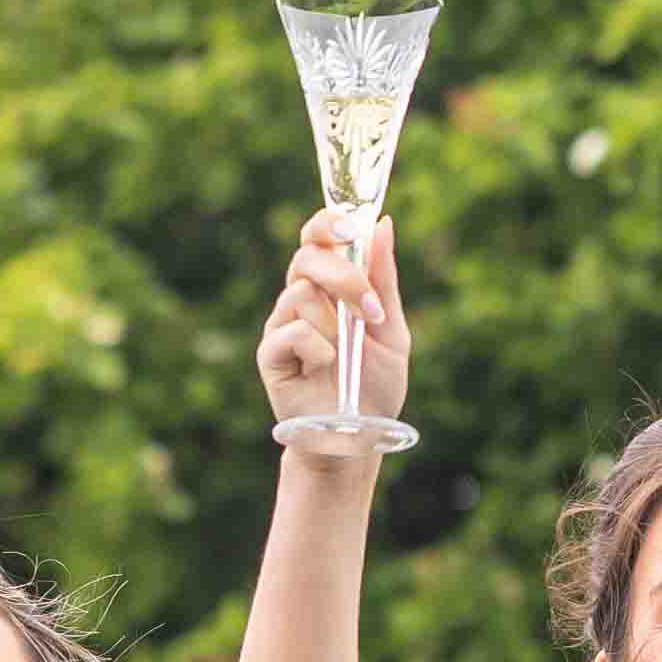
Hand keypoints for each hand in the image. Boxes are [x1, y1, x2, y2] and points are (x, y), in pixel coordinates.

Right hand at [255, 210, 410, 441]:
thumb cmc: (374, 387)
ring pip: (300, 294)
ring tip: (346, 352)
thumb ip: (384, 280)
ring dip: (335, 322)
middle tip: (367, 308)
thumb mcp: (391, 330)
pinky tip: (326, 367)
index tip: (350, 228)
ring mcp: (282, 326)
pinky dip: (317, 347)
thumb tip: (382, 224)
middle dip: (342, 276)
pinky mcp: (270, 356)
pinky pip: (291, 332)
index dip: (328, 222)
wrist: (357, 438)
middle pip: (306, 256)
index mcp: (329, 287)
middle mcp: (301, 300)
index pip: (317, 236)